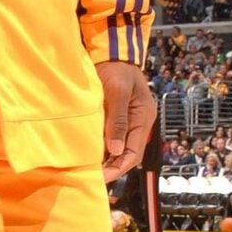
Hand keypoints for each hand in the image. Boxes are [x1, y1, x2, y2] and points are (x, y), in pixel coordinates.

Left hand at [96, 61, 156, 181]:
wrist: (111, 53)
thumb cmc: (117, 69)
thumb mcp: (118, 92)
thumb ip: (117, 120)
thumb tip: (115, 150)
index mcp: (144, 119)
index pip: (133, 153)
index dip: (118, 167)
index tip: (102, 177)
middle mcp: (137, 123)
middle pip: (126, 153)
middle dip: (110, 167)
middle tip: (91, 178)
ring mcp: (126, 121)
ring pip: (117, 148)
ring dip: (104, 159)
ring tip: (87, 169)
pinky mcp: (115, 117)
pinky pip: (109, 138)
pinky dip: (99, 147)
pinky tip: (87, 154)